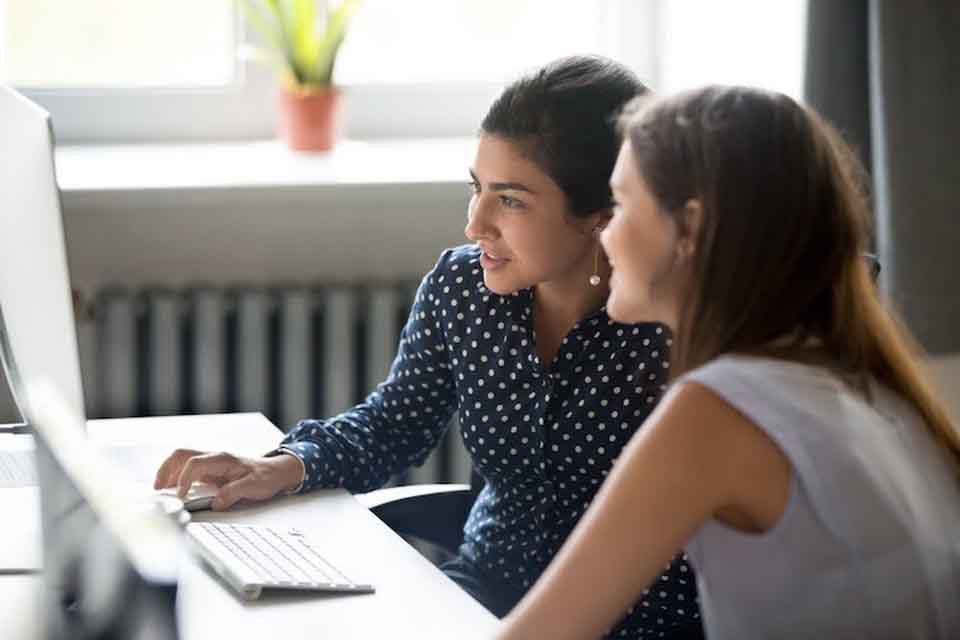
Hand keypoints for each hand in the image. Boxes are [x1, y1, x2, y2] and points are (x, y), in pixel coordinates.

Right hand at [153, 448, 304, 510]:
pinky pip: (187, 469)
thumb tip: (216, 502)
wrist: (276, 471)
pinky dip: (176, 477)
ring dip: (168, 472)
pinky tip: (173, 490)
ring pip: (181, 460)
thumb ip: (233, 493)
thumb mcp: (253, 487)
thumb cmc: (266, 476)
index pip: (194, 463)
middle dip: (166, 469)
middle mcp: (213, 458)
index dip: (183, 478)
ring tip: (161, 490)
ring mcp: (210, 463)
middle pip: (181, 454)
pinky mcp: (210, 471)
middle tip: (158, 488)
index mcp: (222, 459)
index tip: (179, 495)